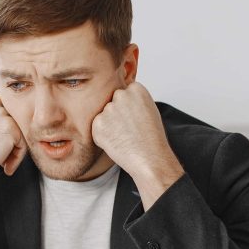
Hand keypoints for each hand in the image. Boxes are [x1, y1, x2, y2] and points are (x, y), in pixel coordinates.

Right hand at [0, 91, 27, 180]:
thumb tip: (23, 114)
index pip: (11, 112)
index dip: (6, 130)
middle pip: (18, 121)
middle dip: (13, 138)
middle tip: (0, 154)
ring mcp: (2, 113)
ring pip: (22, 132)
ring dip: (15, 148)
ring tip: (2, 161)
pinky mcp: (11, 127)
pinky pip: (24, 143)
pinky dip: (17, 157)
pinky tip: (5, 165)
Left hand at [91, 83, 182, 204]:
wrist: (150, 158)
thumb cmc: (151, 138)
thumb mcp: (148, 110)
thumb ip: (133, 100)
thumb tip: (118, 98)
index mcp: (136, 89)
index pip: (123, 93)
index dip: (128, 108)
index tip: (134, 118)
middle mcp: (121, 95)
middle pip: (111, 102)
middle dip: (116, 114)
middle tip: (128, 129)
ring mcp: (108, 109)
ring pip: (103, 115)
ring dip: (109, 125)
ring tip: (124, 136)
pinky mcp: (97, 124)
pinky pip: (97, 128)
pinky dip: (103, 136)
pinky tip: (117, 142)